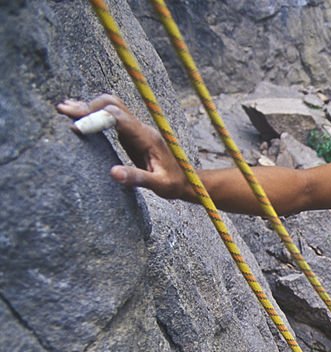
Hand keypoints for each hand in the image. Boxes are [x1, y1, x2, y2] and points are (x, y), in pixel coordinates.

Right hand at [56, 95, 190, 199]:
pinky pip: (111, 118)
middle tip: (62, 112)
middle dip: (88, 106)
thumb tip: (113, 173)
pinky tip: (78, 118)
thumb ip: (138, 178)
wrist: (186, 180)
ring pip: (111, 108)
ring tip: (63, 110)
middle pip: (113, 105)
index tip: (75, 125)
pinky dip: (94, 114)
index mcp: (146, 137)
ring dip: (89, 107)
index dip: (96, 117)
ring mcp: (136, 129)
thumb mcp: (159, 185)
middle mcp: (140, 128)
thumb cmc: (174, 184)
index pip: (118, 118)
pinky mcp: (131, 134)